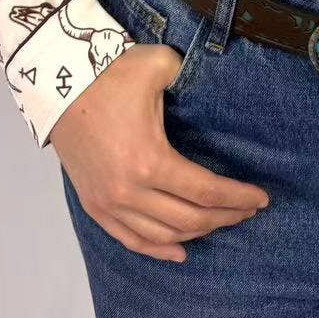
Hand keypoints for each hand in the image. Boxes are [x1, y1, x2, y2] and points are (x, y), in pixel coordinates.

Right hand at [51, 42, 269, 261]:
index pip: (206, 191)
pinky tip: (180, 252)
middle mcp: (130, 191)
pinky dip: (157, 250)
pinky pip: (130, 240)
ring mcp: (109, 203)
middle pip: (189, 219)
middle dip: (225, 217)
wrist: (56, 83)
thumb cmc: (110, 73)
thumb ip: (190, 75)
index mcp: (150, 161)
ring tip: (221, 222)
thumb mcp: (159, 65)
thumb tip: (210, 84)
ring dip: (196, 233)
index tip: (262, 199)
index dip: (237, 197)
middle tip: (247, 210)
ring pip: (162, 235)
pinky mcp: (94, 205)